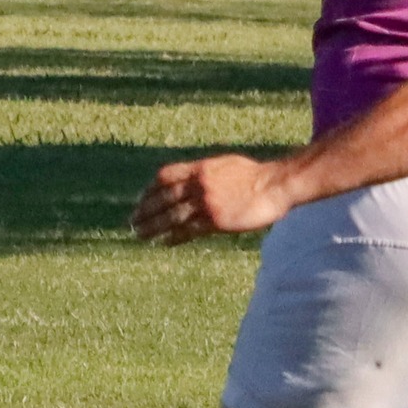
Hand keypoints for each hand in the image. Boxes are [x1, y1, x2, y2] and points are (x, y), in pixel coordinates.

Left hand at [132, 154, 291, 245]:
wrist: (274, 185)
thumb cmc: (255, 175)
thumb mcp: (225, 164)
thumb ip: (205, 171)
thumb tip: (191, 177)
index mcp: (200, 168)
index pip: (164, 176)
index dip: (150, 189)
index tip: (141, 200)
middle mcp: (199, 184)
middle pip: (163, 198)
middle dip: (145, 210)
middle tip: (133, 221)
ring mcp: (207, 203)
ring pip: (172, 216)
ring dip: (153, 226)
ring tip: (140, 234)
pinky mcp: (216, 221)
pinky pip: (189, 231)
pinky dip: (175, 237)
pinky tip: (166, 242)